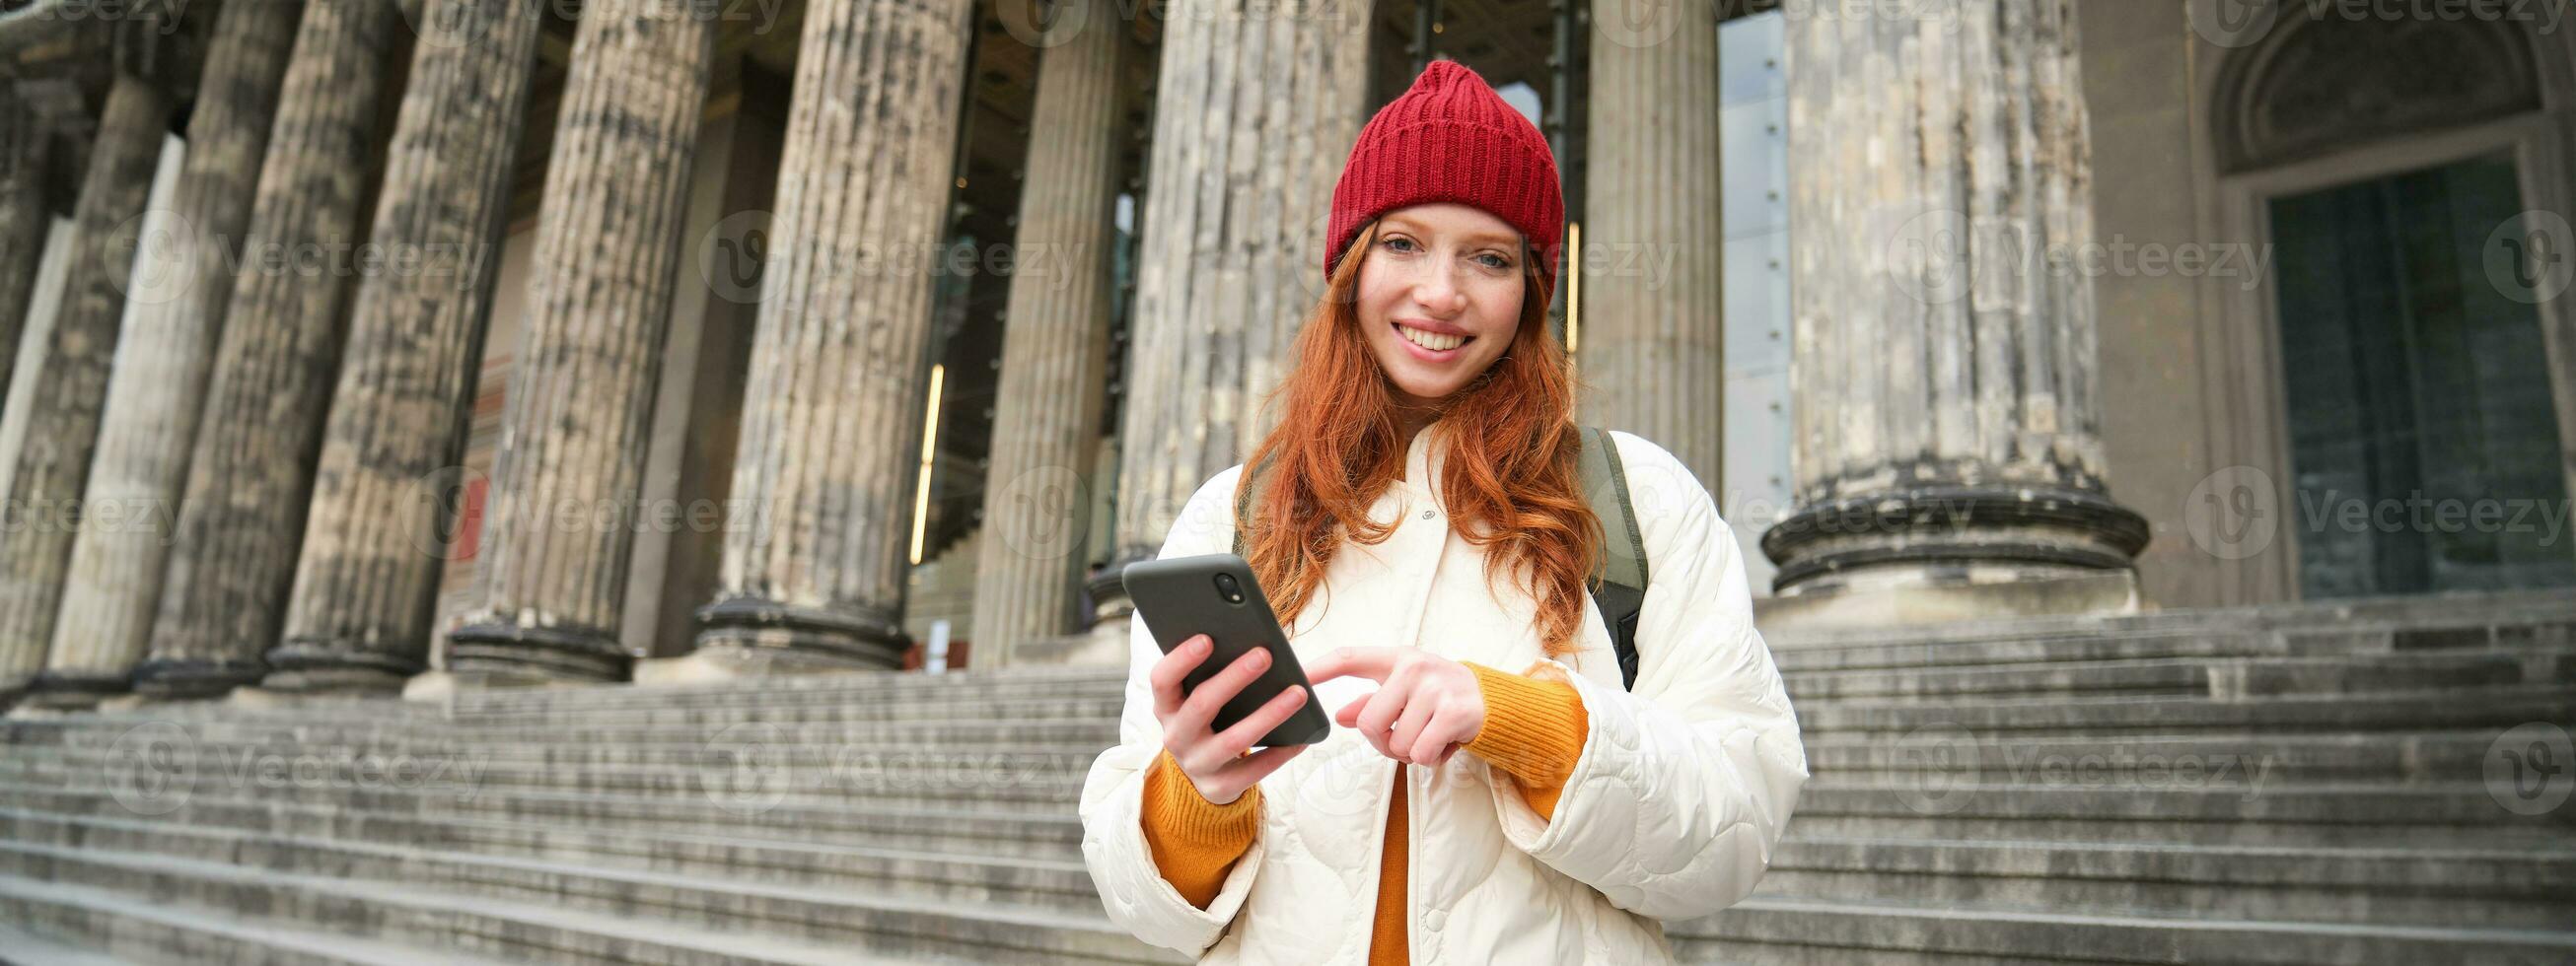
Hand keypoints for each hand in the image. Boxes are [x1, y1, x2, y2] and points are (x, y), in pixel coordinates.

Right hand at [1152, 634, 1310, 804]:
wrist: (1205, 773)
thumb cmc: (1209, 720)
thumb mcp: (1198, 698)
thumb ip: (1212, 673)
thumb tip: (1254, 644)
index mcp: (1166, 707)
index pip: (1162, 680)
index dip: (1182, 659)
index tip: (1208, 638)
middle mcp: (1175, 736)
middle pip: (1201, 704)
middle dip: (1234, 678)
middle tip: (1265, 655)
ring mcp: (1196, 764)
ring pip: (1233, 740)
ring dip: (1268, 714)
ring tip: (1298, 693)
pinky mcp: (1219, 788)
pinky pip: (1253, 770)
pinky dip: (1280, 753)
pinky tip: (1302, 737)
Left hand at [1301, 646, 1484, 766]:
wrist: (1494, 701)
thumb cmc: (1441, 696)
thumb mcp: (1406, 691)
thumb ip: (1373, 703)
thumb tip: (1339, 717)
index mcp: (1396, 659)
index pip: (1350, 658)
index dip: (1320, 668)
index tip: (1296, 676)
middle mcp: (1414, 667)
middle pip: (1369, 722)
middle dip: (1383, 743)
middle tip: (1405, 738)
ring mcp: (1435, 688)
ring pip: (1397, 743)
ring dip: (1411, 753)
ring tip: (1431, 737)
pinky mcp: (1454, 711)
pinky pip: (1421, 753)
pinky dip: (1431, 759)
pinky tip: (1445, 744)